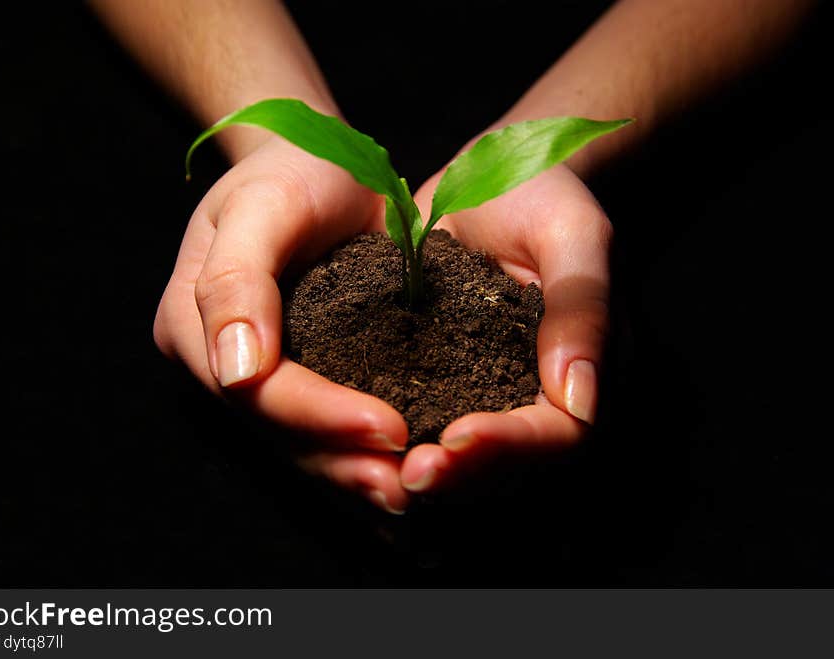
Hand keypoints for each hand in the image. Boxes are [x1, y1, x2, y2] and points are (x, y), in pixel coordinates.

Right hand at [153, 137, 411, 513]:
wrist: (316, 162)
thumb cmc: (291, 170)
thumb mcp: (263, 206)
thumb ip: (236, 279)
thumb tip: (233, 371)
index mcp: (193, 324)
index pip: (257, 389)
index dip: (320, 416)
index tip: (392, 428)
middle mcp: (218, 362)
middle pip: (277, 430)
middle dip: (342, 462)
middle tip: (407, 487)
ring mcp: (254, 376)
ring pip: (298, 444)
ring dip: (352, 475)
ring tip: (409, 495)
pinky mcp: (296, 377)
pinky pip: (320, 430)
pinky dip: (356, 457)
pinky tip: (395, 480)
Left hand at [400, 163, 611, 492]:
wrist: (490, 174)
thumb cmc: (544, 194)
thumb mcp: (572, 236)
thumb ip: (581, 308)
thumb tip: (578, 400)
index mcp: (582, 370)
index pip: (557, 433)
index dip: (510, 444)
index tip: (458, 436)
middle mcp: (536, 394)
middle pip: (508, 463)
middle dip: (459, 472)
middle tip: (409, 473)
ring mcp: (486, 389)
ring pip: (464, 457)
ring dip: (425, 468)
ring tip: (378, 467)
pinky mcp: (443, 378)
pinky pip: (425, 419)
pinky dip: (396, 436)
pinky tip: (357, 436)